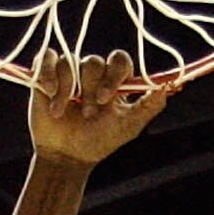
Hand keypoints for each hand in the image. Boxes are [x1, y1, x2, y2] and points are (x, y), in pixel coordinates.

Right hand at [29, 50, 168, 166]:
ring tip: (61, 112)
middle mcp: (93, 73)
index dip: (114, 75)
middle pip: (94, 62)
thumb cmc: (98, 142)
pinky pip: (48, 57)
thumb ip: (148, 108)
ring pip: (70, 62)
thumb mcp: (127, 128)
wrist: (66, 156)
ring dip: (67, 89)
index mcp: (114, 81)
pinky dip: (48, 73)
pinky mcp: (47, 73)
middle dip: (90, 89)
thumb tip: (166, 89)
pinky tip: (49, 92)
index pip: (119, 61)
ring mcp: (70, 71)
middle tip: (87, 114)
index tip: (106, 98)